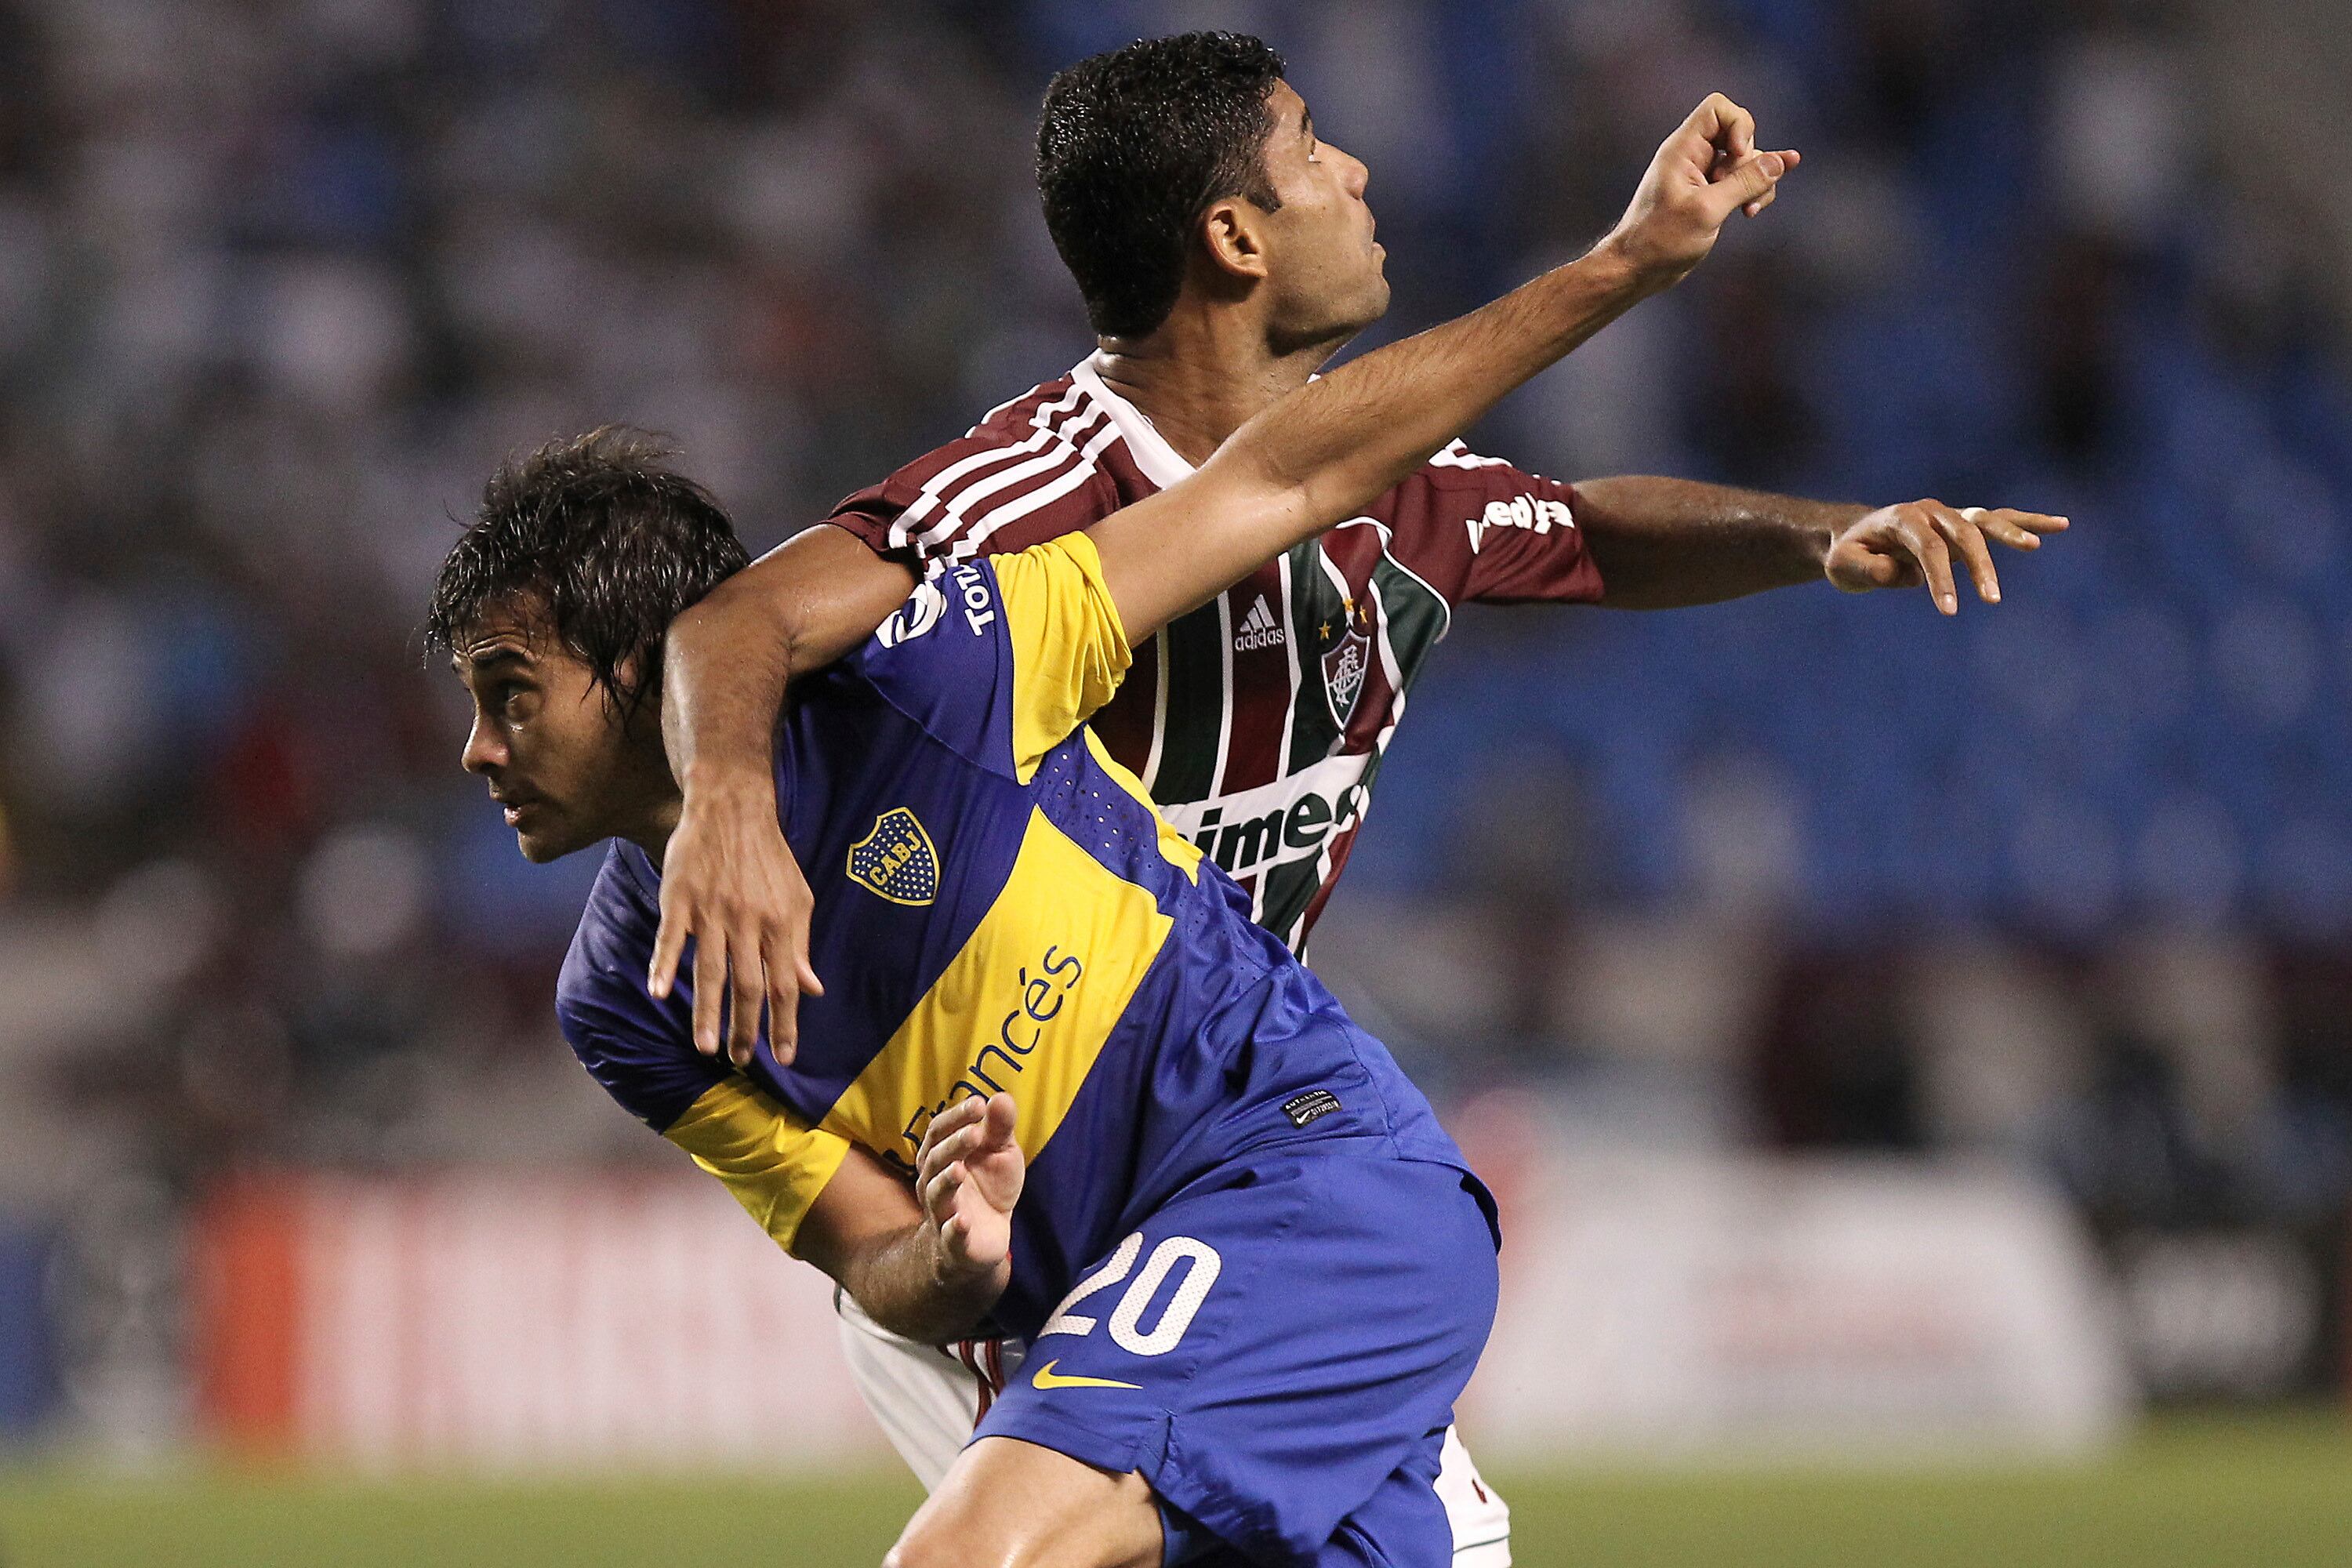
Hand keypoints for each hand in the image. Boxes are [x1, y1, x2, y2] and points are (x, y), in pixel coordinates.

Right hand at [647, 769, 822, 1068]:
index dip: (786, 1023)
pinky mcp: (680, 898)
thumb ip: (800, 946)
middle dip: (746, 1029)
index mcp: (781, 924)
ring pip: (710, 970)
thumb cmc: (769, 858)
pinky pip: (671, 936)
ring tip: (705, 1047)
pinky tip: (657, 991)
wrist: (732, 807)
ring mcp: (712, 910)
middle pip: (748, 985)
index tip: (785, 1058)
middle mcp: (748, 921)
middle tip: (741, 1062)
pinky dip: (663, 963)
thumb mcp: (798, 899)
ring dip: (706, 1012)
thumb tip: (813, 989)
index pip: (786, 985)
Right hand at [917, 1093, 1022, 1284]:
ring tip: (959, 1169)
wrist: (985, 1238)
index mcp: (941, 1156)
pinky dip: (954, 1228)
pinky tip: (961, 1221)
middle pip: (936, 1160)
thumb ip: (999, 1128)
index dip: (956, 1117)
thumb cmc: (988, 1187)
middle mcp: (934, 1182)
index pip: (939, 1131)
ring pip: (937, 1195)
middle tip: (975, 1133)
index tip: (979, 1105)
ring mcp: (942, 1212)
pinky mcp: (955, 1242)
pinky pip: (950, 1236)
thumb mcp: (1000, 1154)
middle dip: (954, 1145)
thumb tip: (1001, 1097)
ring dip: (946, 1181)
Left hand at [1602, 93, 1799, 288]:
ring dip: (1757, 181)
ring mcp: (1702, 175)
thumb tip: (1781, 161)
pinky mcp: (1709, 195)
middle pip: (1738, 134)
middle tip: (1733, 191)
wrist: (1637, 270)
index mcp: (1683, 149)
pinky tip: (1752, 210)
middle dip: (1750, 161)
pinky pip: (1741, 181)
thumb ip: (1745, 182)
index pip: (1718, 109)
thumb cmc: (1660, 240)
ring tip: (1748, 210)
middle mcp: (1693, 156)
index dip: (1738, 125)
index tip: (1737, 155)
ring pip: (1745, 161)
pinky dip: (1752, 192)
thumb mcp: (1707, 210)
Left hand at [1824, 501, 2070, 613]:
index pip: (1929, 549)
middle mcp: (1930, 511)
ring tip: (2036, 546)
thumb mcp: (1844, 566)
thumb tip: (1901, 575)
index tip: (1950, 610)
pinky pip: (1998, 520)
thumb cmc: (1847, 555)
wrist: (1852, 537)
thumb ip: (1869, 570)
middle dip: (1979, 566)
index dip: (1940, 578)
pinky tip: (2060, 525)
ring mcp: (1948, 515)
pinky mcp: (1962, 524)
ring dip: (2011, 535)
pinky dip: (2027, 521)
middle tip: (1992, 600)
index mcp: (1902, 519)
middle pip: (1963, 534)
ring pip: (1985, 521)